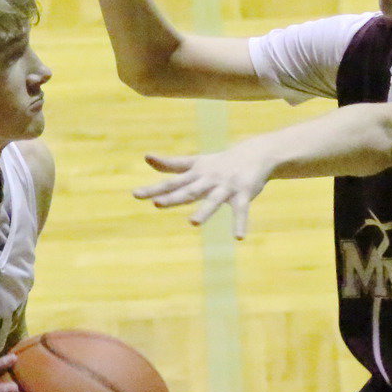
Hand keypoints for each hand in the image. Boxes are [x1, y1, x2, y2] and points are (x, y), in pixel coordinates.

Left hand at [134, 145, 272, 238]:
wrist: (255, 154)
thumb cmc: (220, 162)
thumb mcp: (195, 163)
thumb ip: (171, 164)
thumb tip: (146, 157)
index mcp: (195, 174)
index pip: (171, 182)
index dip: (154, 189)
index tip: (136, 195)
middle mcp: (208, 180)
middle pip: (188, 190)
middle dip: (173, 198)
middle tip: (157, 204)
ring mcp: (226, 187)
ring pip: (213, 200)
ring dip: (204, 211)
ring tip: (193, 223)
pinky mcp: (244, 194)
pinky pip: (242, 211)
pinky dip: (240, 223)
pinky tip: (238, 238)